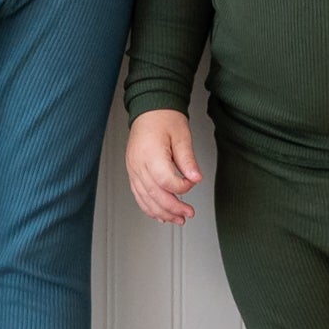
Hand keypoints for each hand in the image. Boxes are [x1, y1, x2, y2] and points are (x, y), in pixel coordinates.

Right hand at [125, 110, 202, 224]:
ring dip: (161, 212)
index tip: (193, 182)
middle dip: (173, 208)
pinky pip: (138, 194)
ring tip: (177, 219)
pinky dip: (148, 207)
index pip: (166, 181)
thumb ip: (187, 159)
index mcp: (151, 153)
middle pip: (154, 194)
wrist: (149, 109)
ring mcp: (133, 168)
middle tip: (188, 213)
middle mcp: (138, 163)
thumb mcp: (182, 135)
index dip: (182, 187)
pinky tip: (160, 214)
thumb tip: (195, 178)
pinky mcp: (132, 171)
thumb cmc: (164, 118)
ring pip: (145, 198)